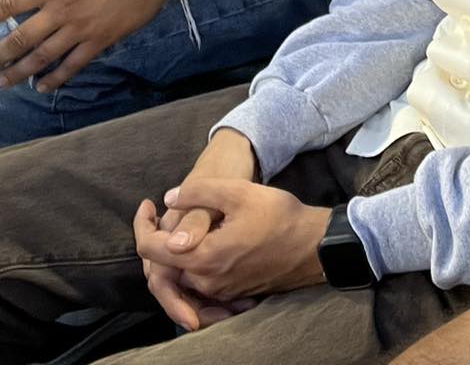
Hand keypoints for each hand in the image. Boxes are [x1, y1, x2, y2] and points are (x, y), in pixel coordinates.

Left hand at [0, 0, 161, 89]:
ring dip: (20, 71)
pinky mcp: (99, 40)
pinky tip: (42, 87)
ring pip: (43, 56)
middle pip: (22, 37)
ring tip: (4, 81)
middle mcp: (61, 10)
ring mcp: (80, 28)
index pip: (12, 3)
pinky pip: (73, 64)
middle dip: (1, 53)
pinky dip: (56, 78)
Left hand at [135, 178, 329, 307]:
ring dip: (175, 250)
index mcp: (201, 258)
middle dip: (157, 238)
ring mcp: (218, 290)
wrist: (313, 246)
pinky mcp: (230, 292)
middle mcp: (205, 281)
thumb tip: (169, 198)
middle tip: (163, 210)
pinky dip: (191, 261)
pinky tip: (205, 238)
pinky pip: (198, 281)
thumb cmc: (278, 217)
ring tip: (185, 221)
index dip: (142, 224)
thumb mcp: (239, 192)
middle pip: (163, 266)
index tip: (147, 203)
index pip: (150, 250)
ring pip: (181, 274)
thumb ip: (200, 192)